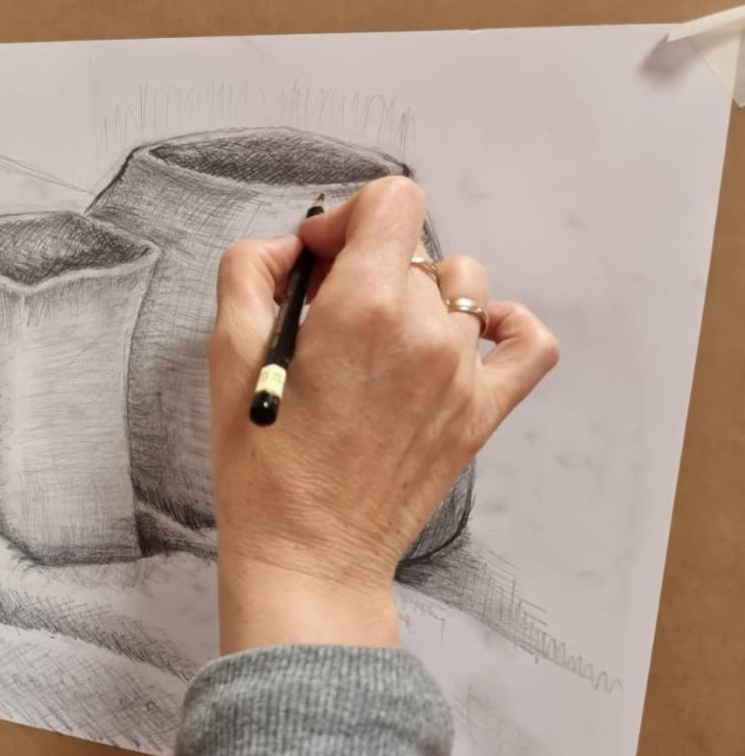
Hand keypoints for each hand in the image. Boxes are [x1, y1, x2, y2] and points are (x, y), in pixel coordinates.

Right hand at [208, 176, 559, 651]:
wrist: (309, 553)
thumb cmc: (262, 464)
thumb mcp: (226, 354)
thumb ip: (249, 271)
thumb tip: (289, 245)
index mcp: (362, 305)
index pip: (393, 201)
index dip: (348, 217)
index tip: (317, 261)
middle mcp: (425, 328)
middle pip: (413, 249)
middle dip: (366, 266)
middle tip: (326, 320)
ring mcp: (463, 371)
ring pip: (462, 287)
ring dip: (418, 297)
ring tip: (379, 343)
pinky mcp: (483, 411)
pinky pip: (529, 343)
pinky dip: (505, 326)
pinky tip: (465, 339)